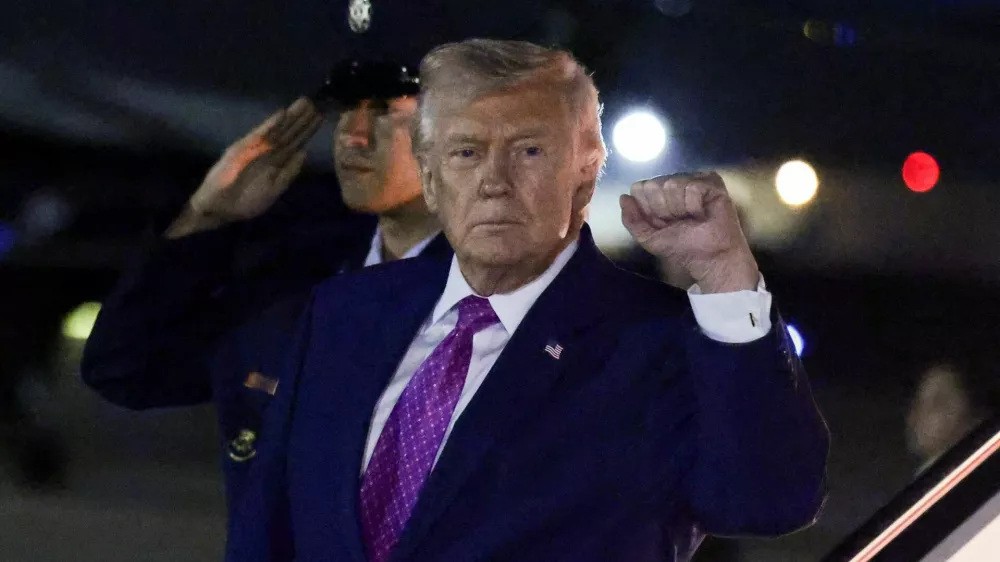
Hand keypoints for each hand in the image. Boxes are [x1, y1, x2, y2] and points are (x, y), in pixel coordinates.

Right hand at [166, 98, 322, 237]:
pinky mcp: (241, 149)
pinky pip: (259, 136)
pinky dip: (270, 125)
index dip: (308, 130)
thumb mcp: (274, 188)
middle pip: (288, 132)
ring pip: (277, 130)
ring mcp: (254, 148)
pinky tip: (282, 114)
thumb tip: (304, 153)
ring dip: (290, 117)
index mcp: (276, 161)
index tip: (321, 116)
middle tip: (318, 101)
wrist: (219, 209)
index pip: (295, 142)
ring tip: (305, 102)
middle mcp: (267, 151)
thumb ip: (289, 172)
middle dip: (302, 118)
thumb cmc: (246, 201)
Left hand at [620, 172, 758, 292]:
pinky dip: (695, 205)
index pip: (639, 188)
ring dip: (680, 208)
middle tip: (679, 221)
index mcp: (658, 194)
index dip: (648, 209)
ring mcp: (692, 180)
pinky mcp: (711, 181)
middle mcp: (673, 183)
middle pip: (654, 185)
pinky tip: (703, 213)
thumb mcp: (648, 238)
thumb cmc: (681, 248)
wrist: (709, 258)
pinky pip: (692, 186)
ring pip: (672, 184)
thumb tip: (623, 197)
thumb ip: (631, 220)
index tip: (662, 223)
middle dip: (663, 209)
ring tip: (693, 218)